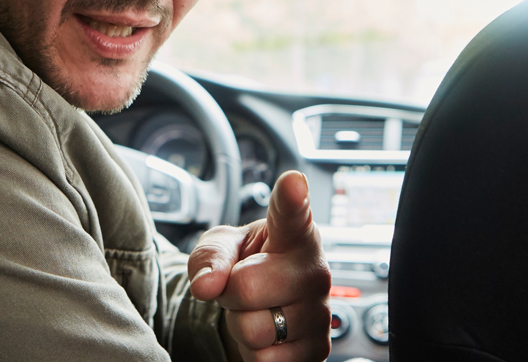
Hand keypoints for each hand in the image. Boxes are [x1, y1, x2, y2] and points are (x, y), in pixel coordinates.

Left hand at [187, 171, 331, 361]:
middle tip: (241, 287)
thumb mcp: (219, 249)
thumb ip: (209, 257)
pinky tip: (269, 334)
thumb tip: (208, 285)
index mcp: (293, 234)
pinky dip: (254, 353)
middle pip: (248, 287)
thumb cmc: (244, 266)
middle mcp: (314, 270)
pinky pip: (265, 360)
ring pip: (254, 329)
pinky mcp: (318, 349)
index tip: (292, 183)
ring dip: (241, 324)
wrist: (258, 306)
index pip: (292, 214)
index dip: (292, 199)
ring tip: (256, 309)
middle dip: (230, 293)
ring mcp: (319, 312)